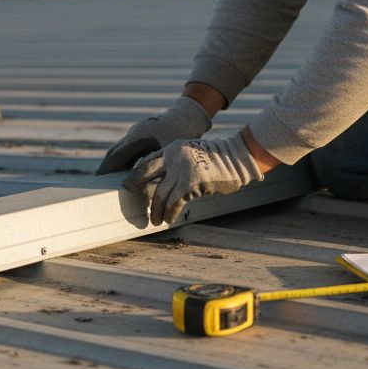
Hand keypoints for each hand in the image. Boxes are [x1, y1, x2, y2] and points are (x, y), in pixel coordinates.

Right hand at [96, 96, 211, 174]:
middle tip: (99, 183)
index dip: (106, 169)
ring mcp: (139, 132)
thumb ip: (155, 166)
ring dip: (116, 164)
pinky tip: (129, 172)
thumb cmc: (182, 132)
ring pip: (122, 150)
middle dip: (107, 168)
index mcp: (137, 137)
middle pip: (115, 153)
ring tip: (111, 181)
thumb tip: (142, 182)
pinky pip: (131, 149)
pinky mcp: (145, 134)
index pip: (116, 156)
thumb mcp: (169, 152)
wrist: (190, 114)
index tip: (98, 180)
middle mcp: (135, 133)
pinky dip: (127, 160)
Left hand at [122, 134, 264, 225]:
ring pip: (159, 194)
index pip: (149, 160)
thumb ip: (178, 162)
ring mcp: (181, 169)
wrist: (237, 158)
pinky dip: (170, 213)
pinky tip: (169, 219)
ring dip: (155, 210)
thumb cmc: (218, 160)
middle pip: (146, 172)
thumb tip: (165, 181)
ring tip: (155, 220)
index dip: (138, 172)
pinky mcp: (190, 183)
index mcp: (173, 148)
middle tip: (130, 196)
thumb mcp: (194, 154)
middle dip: (135, 183)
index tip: (131, 182)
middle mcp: (174, 156)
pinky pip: (174, 203)